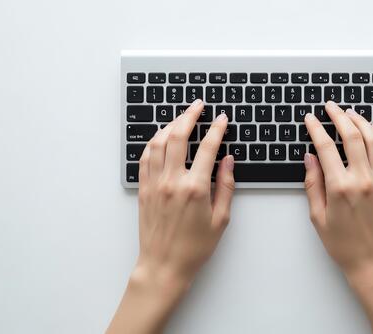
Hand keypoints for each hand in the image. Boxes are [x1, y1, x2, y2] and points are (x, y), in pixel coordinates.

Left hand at [108, 100, 234, 333]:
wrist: (163, 266)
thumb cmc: (194, 248)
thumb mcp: (220, 219)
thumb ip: (225, 185)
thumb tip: (228, 160)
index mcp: (195, 188)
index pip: (208, 148)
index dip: (217, 129)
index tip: (221, 119)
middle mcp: (172, 181)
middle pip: (178, 136)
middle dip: (190, 116)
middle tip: (198, 106)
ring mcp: (155, 184)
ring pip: (158, 142)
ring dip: (170, 125)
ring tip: (181, 118)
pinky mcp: (144, 189)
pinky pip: (145, 157)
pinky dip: (154, 142)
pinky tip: (161, 138)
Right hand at [303, 101, 372, 333]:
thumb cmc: (344, 245)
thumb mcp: (318, 217)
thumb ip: (313, 184)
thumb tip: (310, 158)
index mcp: (340, 188)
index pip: (326, 147)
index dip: (316, 128)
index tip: (310, 119)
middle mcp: (363, 180)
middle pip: (351, 135)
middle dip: (339, 116)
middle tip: (330, 107)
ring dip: (361, 121)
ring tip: (350, 113)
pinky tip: (372, 130)